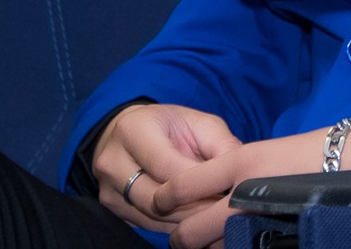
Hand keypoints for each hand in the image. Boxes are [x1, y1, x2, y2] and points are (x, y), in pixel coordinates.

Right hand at [93, 103, 243, 234]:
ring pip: (151, 217)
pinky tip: (195, 222)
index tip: (226, 190)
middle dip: (194, 206)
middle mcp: (113, 161)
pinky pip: (146, 226)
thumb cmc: (170, 127)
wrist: (129, 135)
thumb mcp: (199, 123)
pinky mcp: (112, 210)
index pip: (165, 166)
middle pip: (155, 198)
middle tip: (222, 208)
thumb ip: (221, 145)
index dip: (198, 183)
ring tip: (212, 215)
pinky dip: (174, 226)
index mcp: (133, 131)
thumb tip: (242, 174)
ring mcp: (108, 190)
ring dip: (186, 220)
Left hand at [154, 126, 350, 248]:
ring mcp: (256, 221)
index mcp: (238, 163)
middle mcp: (241, 194)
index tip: (162, 203)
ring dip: (207, 245)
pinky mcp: (271, 238)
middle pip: (188, 231)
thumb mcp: (264, 150)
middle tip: (183, 236)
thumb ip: (231, 168)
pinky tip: (237, 243)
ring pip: (211, 248)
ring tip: (209, 241)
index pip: (181, 187)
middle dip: (181, 237)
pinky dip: (231, 248)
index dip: (164, 199)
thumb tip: (200, 188)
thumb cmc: (313, 152)